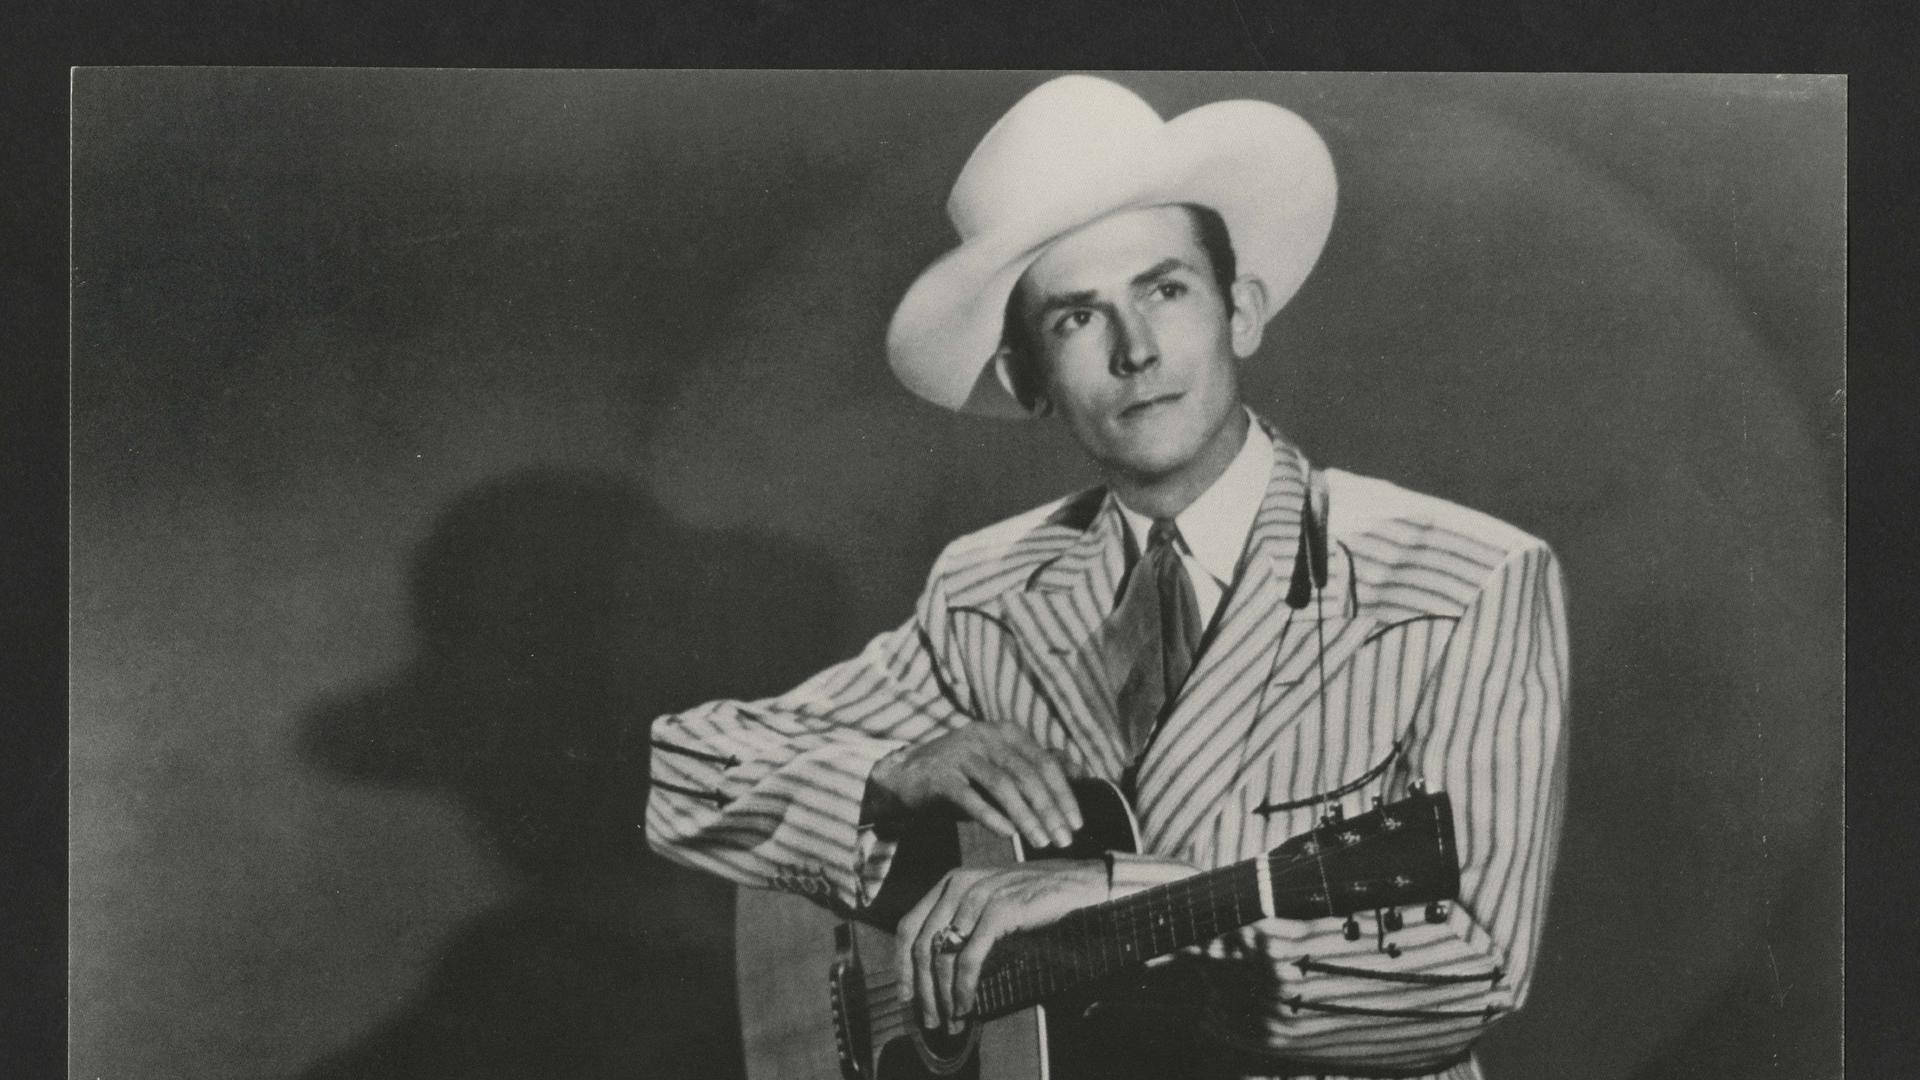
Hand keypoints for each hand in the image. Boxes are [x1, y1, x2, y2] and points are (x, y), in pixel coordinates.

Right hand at [867, 725, 1081, 850]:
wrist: (906, 776)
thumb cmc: (964, 775)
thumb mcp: (1001, 765)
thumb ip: (1036, 766)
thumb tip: (1081, 773)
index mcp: (1005, 731)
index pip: (1045, 761)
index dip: (1064, 792)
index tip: (1077, 822)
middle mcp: (985, 736)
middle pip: (1027, 774)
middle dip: (1050, 809)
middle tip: (1064, 839)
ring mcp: (961, 753)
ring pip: (1003, 786)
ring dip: (1026, 816)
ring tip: (1042, 842)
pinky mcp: (940, 775)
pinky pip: (971, 799)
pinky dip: (993, 817)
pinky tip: (1010, 835)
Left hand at [897, 860, 1107, 1032]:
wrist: (1079, 885)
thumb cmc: (1036, 898)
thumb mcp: (990, 903)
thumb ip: (962, 923)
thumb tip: (937, 970)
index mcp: (951, 882)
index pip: (909, 925)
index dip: (901, 964)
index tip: (906, 994)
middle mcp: (958, 885)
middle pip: (921, 944)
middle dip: (922, 988)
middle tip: (929, 1017)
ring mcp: (978, 896)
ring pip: (943, 954)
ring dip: (943, 995)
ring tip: (950, 1018)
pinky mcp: (999, 911)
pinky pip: (969, 958)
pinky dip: (963, 987)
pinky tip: (966, 1005)